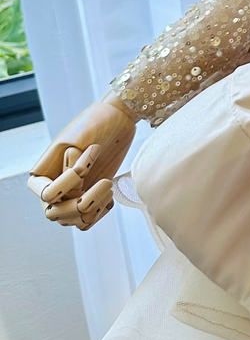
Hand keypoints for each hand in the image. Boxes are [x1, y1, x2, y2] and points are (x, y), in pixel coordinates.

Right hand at [27, 93, 136, 229]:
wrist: (118, 118)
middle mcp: (52, 189)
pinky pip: (88, 221)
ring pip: (74, 221)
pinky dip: (99, 212)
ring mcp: (71, 195)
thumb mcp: (79, 138)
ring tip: (109, 184)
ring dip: (94, 207)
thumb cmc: (95, 122)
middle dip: (83, 203)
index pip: (48, 194)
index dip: (70, 181)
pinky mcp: (89, 197)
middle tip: (107, 182)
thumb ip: (70, 162)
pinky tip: (111, 193)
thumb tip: (68, 181)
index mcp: (41, 174)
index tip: (94, 149)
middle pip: (57, 214)